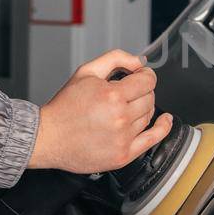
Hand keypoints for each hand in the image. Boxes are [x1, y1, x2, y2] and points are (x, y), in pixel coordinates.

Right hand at [28, 49, 173, 173]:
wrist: (48, 137)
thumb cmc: (64, 107)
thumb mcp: (86, 72)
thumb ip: (115, 59)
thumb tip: (139, 62)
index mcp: (112, 96)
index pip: (147, 80)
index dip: (145, 75)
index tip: (140, 76)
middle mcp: (120, 117)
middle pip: (149, 98)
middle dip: (142, 91)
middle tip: (128, 91)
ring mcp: (123, 138)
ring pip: (149, 116)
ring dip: (143, 107)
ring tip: (125, 106)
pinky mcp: (123, 155)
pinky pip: (153, 139)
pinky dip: (163, 127)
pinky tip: (165, 120)